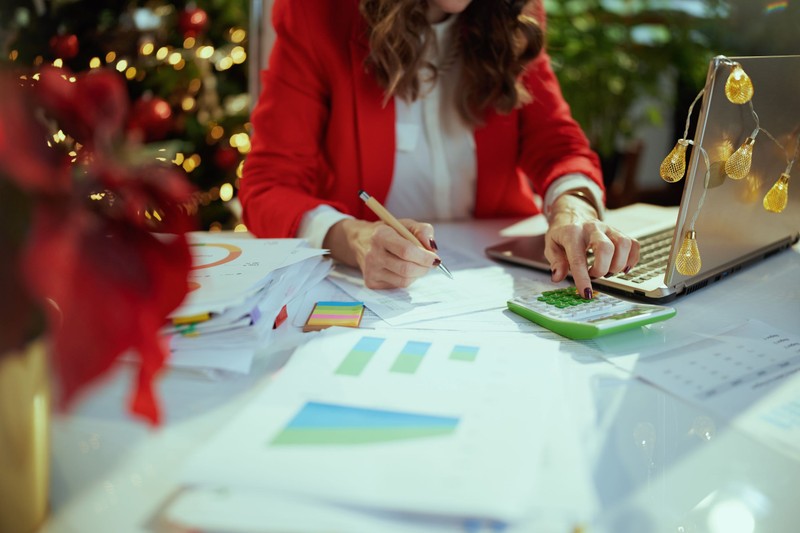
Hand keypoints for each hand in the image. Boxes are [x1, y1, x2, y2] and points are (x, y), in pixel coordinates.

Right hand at [323, 218, 440, 288]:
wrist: (361, 242)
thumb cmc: (389, 232)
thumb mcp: (406, 224)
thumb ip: (423, 231)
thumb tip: (433, 248)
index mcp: (381, 235)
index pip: (406, 251)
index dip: (424, 257)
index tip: (435, 258)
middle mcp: (373, 254)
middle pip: (406, 269)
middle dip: (424, 268)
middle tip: (430, 263)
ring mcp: (370, 271)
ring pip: (404, 281)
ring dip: (417, 274)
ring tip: (416, 264)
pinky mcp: (371, 283)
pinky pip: (398, 286)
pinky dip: (407, 279)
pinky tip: (403, 269)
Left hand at [544, 194, 639, 298]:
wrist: (573, 213)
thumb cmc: (562, 233)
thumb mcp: (551, 245)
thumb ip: (555, 262)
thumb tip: (558, 277)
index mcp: (572, 233)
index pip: (578, 259)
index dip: (583, 279)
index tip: (586, 293)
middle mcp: (592, 228)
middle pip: (606, 248)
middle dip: (602, 269)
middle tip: (594, 275)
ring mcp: (608, 228)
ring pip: (623, 245)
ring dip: (617, 265)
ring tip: (607, 271)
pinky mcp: (619, 231)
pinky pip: (633, 244)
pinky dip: (631, 259)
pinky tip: (621, 267)